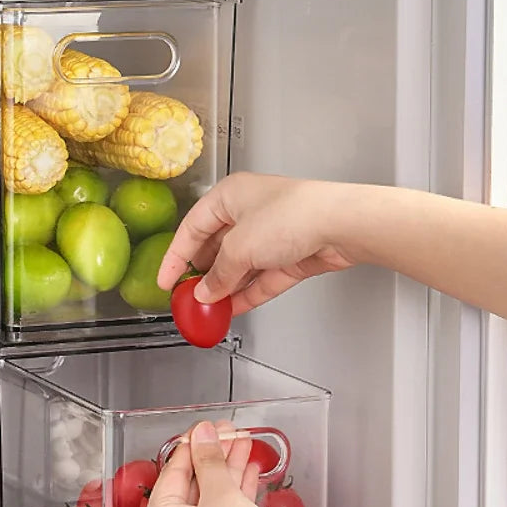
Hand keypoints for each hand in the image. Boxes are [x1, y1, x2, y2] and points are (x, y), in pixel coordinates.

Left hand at [139, 420, 291, 506]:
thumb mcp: (222, 494)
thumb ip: (208, 460)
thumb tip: (201, 434)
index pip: (171, 476)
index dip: (192, 447)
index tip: (206, 428)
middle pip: (188, 490)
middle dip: (212, 459)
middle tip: (229, 434)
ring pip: (205, 506)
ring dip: (224, 475)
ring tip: (243, 446)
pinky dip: (229, 501)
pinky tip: (247, 474)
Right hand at [157, 173, 356, 314]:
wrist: (342, 225)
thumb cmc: (292, 215)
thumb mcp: (239, 248)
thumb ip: (217, 274)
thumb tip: (206, 292)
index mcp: (230, 196)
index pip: (192, 228)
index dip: (175, 257)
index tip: (165, 281)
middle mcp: (249, 211)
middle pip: (215, 248)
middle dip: (202, 275)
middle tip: (189, 298)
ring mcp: (271, 235)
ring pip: (239, 266)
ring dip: (224, 289)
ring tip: (209, 310)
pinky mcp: (289, 256)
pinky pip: (260, 279)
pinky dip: (245, 294)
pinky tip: (232, 310)